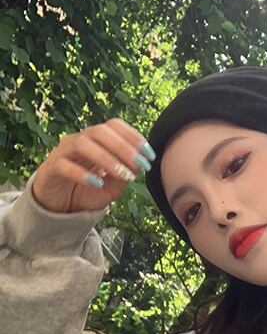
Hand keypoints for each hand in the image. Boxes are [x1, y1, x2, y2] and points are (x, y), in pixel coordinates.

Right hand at [31, 117, 153, 213]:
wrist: (59, 207)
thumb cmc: (87, 192)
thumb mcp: (112, 188)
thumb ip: (124, 176)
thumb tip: (138, 165)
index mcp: (96, 141)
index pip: (113, 126)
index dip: (133, 136)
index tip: (149, 154)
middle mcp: (79, 141)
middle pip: (100, 131)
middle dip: (123, 147)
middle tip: (140, 164)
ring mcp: (63, 152)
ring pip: (83, 143)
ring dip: (106, 158)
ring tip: (122, 174)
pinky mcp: (50, 168)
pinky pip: (64, 165)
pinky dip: (82, 173)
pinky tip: (97, 183)